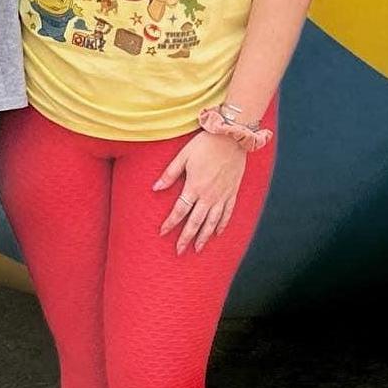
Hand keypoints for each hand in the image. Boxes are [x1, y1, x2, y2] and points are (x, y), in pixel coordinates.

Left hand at [153, 131, 247, 253]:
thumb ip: (170, 174)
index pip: (179, 211)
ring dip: (204, 237)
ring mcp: (222, 196)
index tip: (162, 233)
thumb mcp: (183, 156)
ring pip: (212, 222)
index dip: (170, 223)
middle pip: (195, 222)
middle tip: (179, 251)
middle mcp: (208, 196)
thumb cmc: (205, 144)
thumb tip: (155, 188)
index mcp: (194, 187)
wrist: (232, 136)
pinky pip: (227, 213)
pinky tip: (217, 234)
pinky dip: (222, 225)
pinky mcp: (232, 192)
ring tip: (197, 248)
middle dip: (186, 237)